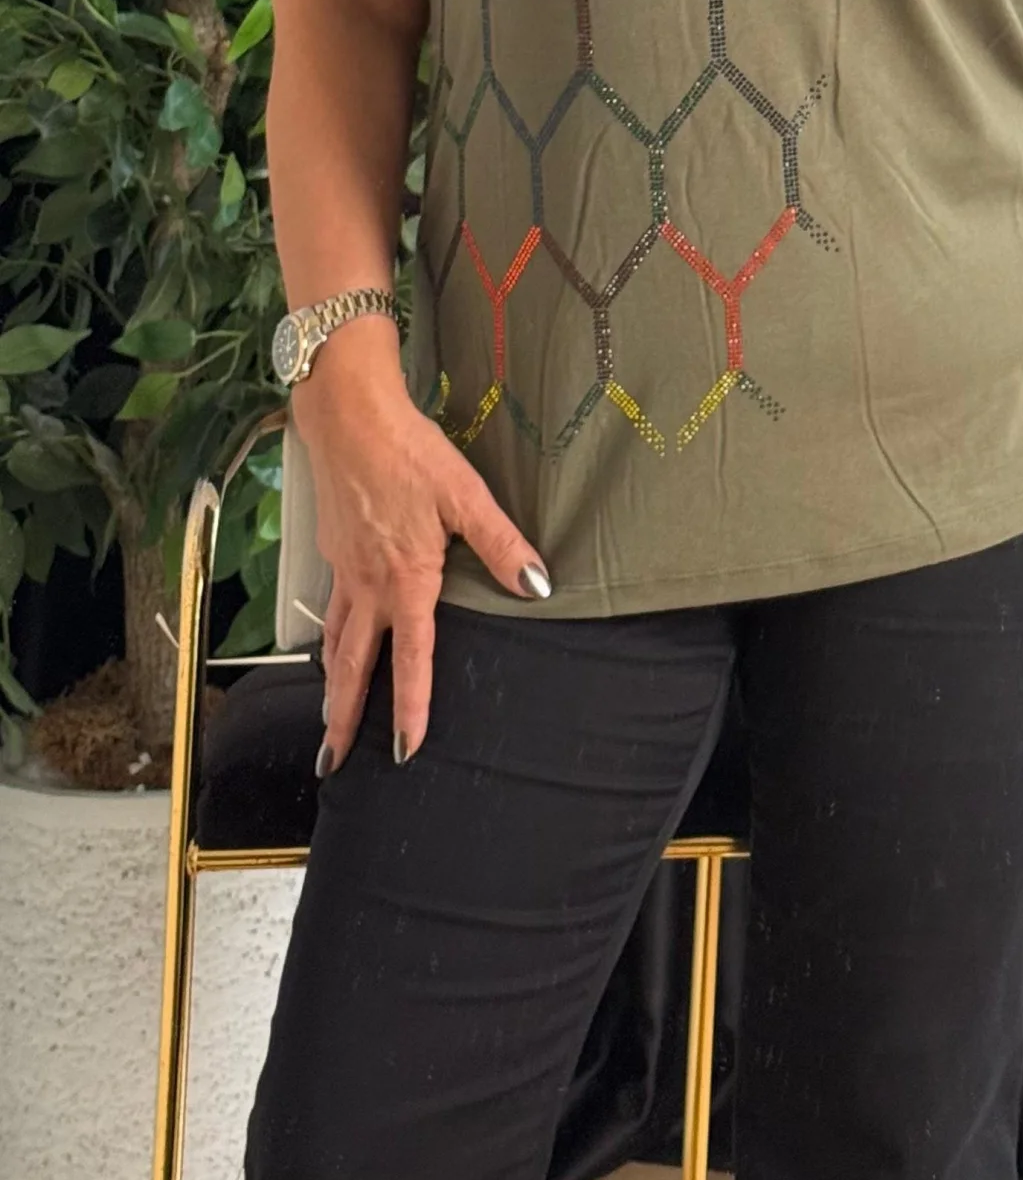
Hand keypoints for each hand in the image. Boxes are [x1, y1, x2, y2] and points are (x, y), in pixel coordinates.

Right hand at [298, 352, 551, 770]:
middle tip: (334, 762)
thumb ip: (501, 544)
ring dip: (331, 685)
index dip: (410, 707)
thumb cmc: (409, 453)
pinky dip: (329, 638)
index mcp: (406, 581)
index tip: (407, 750)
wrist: (349, 418)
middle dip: (343, 718)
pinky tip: (332, 642)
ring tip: (328, 717)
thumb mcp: (466, 496)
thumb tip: (537, 585)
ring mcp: (345, 569)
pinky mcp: (333, 550)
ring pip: (335, 641)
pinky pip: (332, 608)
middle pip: (352, 666)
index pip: (411, 659)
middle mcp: (370, 586)